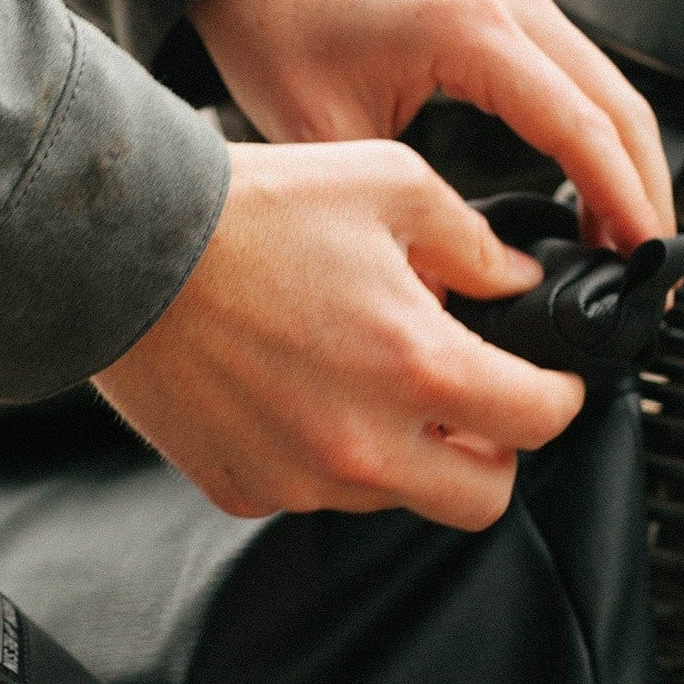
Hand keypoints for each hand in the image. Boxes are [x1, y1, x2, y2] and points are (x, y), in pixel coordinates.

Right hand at [93, 141, 583, 530]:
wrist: (124, 253)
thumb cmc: (249, 211)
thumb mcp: (391, 185)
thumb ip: (474, 243)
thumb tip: (514, 281)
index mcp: (417, 364)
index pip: (540, 421)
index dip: (559, 396)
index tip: (549, 382)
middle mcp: (364, 443)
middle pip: (483, 499)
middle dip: (494, 453)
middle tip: (473, 405)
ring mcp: (302, 479)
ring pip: (398, 496)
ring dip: (406, 451)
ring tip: (366, 379)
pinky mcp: (246, 491)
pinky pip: (314, 493)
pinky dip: (324, 455)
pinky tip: (298, 392)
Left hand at [189, 0, 674, 254]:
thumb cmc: (280, 31)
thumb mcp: (324, 140)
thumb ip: (388, 215)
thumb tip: (437, 304)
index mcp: (467, 27)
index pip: (577, 125)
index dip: (619, 201)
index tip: (639, 262)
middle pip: (619, 105)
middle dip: (646, 194)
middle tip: (655, 273)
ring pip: (612, 90)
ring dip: (632, 168)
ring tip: (634, 248)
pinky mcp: (513, 4)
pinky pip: (582, 77)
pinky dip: (601, 139)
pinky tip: (597, 196)